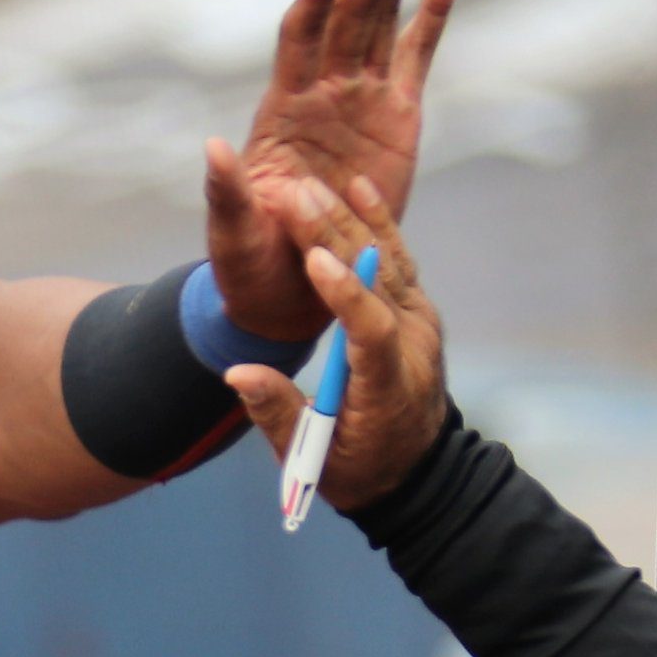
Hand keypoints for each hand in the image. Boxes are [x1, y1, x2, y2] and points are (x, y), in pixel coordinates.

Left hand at [204, 0, 457, 339]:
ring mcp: (361, 102)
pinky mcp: (398, 119)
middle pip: (348, 17)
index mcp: (281, 111)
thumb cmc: (253, 261)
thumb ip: (226, 192)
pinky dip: (431, 14)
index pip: (300, 37)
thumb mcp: (233, 230)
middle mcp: (322, 94)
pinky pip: (417, 55)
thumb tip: (213, 149)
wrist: (294, 288)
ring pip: (380, 24)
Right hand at [224, 182, 446, 514]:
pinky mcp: (415, 309)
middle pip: (377, 282)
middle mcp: (413, 347)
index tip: (315, 261)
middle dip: (334, 238)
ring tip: (312, 188)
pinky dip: (378, 224)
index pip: (373, 331)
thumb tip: (237, 372)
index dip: (346, 294)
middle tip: (296, 199)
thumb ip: (277, 413)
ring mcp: (419, 323)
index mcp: (388, 386)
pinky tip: (358, 189)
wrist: (417, 469)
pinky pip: (397, 259)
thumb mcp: (313, 459)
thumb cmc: (358, 469)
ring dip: (349, 221)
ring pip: (386, 262)